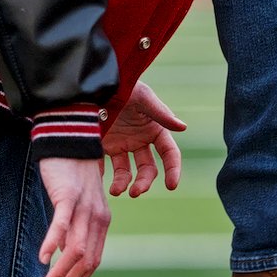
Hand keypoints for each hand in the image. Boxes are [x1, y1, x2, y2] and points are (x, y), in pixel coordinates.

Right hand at [37, 157, 109, 276]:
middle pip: (87, 262)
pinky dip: (53, 244)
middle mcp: (97, 218)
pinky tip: (43, 260)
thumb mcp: (75, 206)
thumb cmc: (69, 174)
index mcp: (101, 223)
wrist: (70, 139)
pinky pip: (62, 225)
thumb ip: (73, 230)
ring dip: (60, 274)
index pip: (93, 262)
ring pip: (76, 250)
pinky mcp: (68, 196)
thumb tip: (63, 255)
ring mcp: (84, 208)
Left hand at [103, 80, 186, 196]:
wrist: (93, 83)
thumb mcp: (142, 96)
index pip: (169, 154)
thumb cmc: (123, 84)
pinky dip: (101, 176)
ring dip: (123, 184)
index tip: (171, 185)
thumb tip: (183, 127)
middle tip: (135, 192)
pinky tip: (96, 181)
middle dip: (144, 182)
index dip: (173, 169)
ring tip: (116, 191)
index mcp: (154, 129)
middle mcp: (139, 140)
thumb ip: (161, 113)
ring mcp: (121, 145)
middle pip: (148, 169)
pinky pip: (103, 165)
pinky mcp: (103, 146)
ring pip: (126, 172)